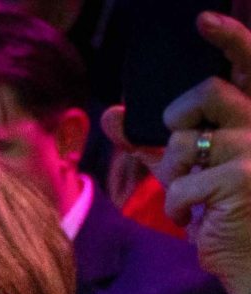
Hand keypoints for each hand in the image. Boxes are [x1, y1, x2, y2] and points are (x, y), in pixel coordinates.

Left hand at [124, 13, 250, 293]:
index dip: (230, 37)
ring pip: (183, 144)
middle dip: (175, 123)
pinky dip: (178, 206)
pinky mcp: (242, 177)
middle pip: (202, 94)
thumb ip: (153, 142)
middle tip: (182, 155)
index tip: (203, 19)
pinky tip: (200, 220)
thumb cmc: (225, 217)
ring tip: (197, 201)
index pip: (249, 65)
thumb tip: (110, 113)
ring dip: (175, 178)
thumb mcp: (189, 172)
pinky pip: (180, 183)